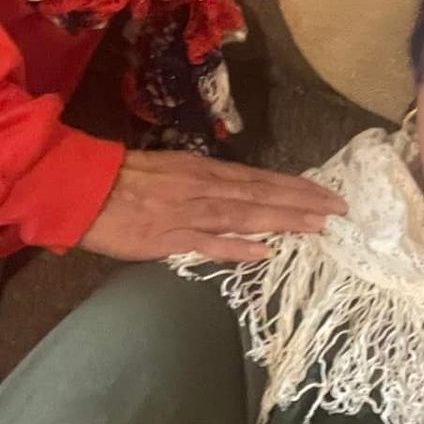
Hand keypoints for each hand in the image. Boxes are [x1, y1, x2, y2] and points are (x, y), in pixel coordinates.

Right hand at [76, 150, 346, 263]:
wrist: (84, 187)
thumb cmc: (125, 178)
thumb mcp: (173, 171)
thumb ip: (205, 184)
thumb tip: (236, 194)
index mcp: (206, 172)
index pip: (261, 179)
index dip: (295, 187)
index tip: (326, 195)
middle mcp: (205, 188)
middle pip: (263, 195)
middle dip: (303, 202)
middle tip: (339, 210)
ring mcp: (189, 213)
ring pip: (246, 215)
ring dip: (284, 220)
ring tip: (318, 226)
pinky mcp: (169, 237)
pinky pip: (208, 243)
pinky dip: (237, 247)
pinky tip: (264, 252)